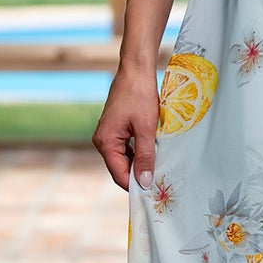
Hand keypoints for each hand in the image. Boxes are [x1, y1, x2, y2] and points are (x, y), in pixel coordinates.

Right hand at [92, 66, 160, 191]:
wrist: (136, 70)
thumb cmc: (140, 95)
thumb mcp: (146, 128)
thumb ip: (145, 156)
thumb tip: (145, 181)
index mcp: (105, 142)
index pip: (118, 174)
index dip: (135, 185)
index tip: (153, 192)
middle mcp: (102, 140)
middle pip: (120, 168)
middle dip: (138, 175)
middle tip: (159, 182)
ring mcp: (108, 134)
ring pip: (124, 159)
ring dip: (139, 164)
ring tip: (159, 168)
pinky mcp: (115, 129)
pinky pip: (125, 148)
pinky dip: (138, 153)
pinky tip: (153, 153)